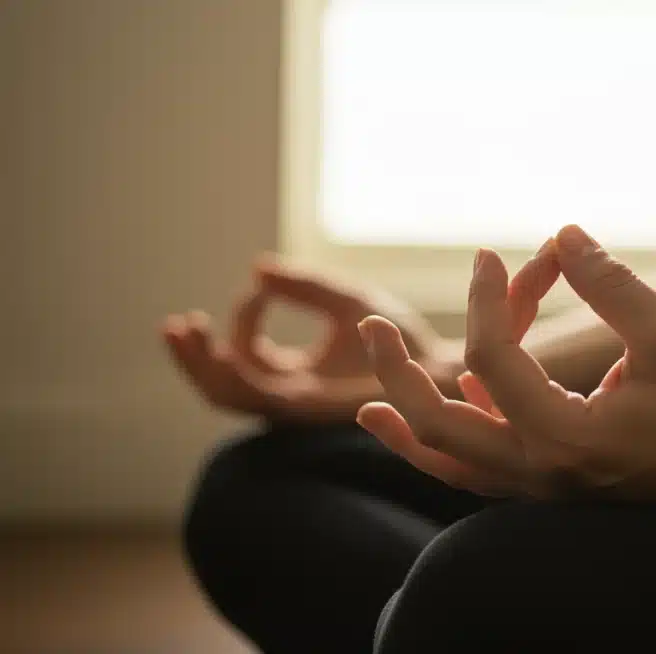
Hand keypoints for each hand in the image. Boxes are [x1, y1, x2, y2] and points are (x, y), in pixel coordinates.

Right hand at [163, 256, 461, 421]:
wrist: (443, 363)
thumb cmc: (404, 337)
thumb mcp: (345, 302)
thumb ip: (304, 287)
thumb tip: (257, 268)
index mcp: (296, 377)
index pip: (247, 358)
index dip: (242, 322)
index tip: (262, 287)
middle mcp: (292, 396)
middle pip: (222, 387)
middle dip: (192, 358)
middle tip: (176, 325)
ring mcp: (299, 406)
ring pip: (229, 395)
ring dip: (201, 363)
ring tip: (187, 329)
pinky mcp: (311, 408)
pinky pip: (257, 394)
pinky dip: (237, 364)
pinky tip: (237, 332)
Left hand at [356, 226, 655, 502]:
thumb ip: (609, 284)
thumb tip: (563, 233)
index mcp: (565, 439)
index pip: (492, 360)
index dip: (486, 298)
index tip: (490, 257)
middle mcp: (544, 474)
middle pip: (440, 427)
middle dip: (397, 374)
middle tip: (368, 330)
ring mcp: (549, 490)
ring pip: (455, 467)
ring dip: (411, 429)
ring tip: (369, 403)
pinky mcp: (562, 488)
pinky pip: (489, 473)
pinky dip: (459, 444)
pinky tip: (461, 398)